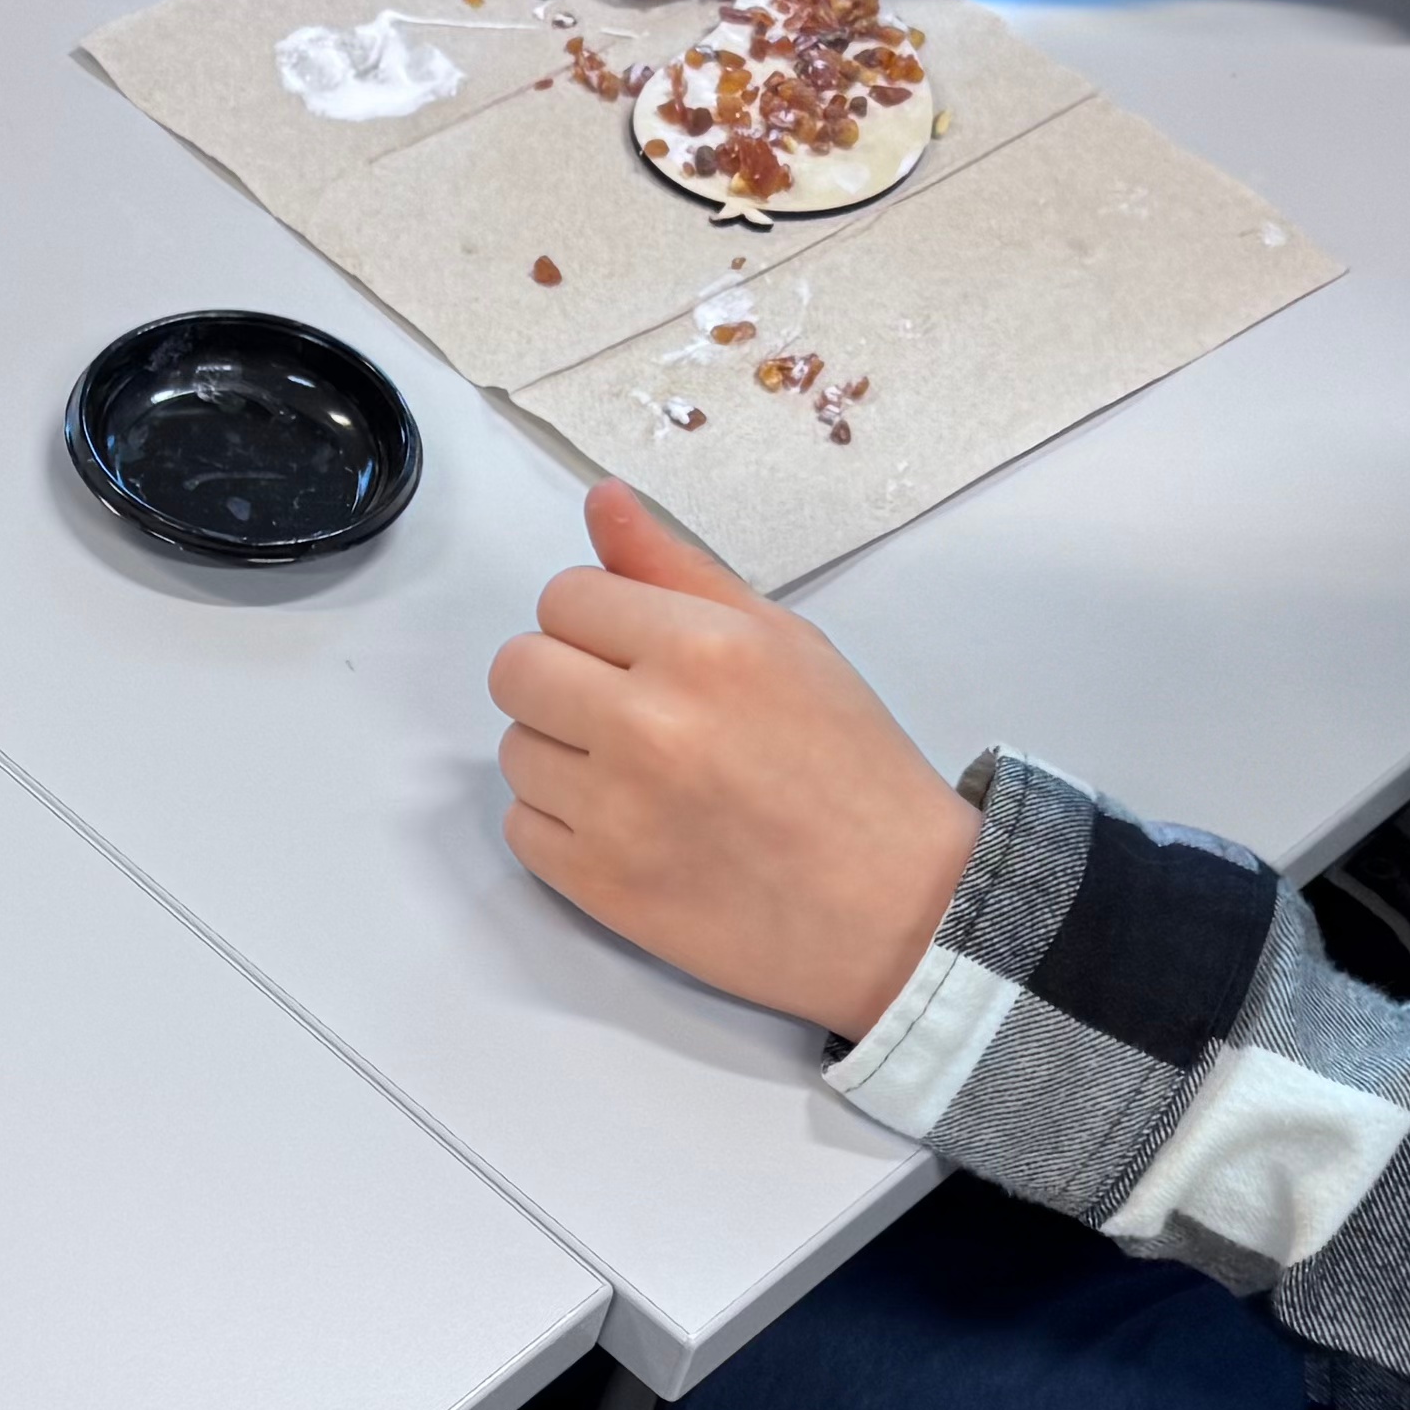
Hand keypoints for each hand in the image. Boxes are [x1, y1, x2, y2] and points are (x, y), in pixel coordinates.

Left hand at [489, 484, 983, 1039]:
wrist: (897, 908)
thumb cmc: (850, 770)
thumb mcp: (785, 643)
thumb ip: (678, 569)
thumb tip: (602, 501)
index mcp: (701, 649)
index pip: (564, 596)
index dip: (596, 621)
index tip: (637, 652)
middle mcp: (649, 724)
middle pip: (516, 667)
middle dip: (560, 679)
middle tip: (624, 709)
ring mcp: (616, 811)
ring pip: (513, 747)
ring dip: (560, 755)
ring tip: (641, 776)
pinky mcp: (598, 883)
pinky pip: (521, 828)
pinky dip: (562, 825)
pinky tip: (631, 826)